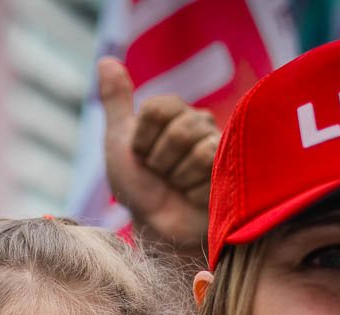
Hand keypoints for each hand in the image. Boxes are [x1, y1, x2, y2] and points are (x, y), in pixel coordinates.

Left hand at [99, 57, 216, 249]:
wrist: (156, 228)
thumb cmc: (138, 188)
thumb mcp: (120, 143)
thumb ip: (116, 102)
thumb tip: (105, 60)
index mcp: (174, 112)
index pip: (157, 108)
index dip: (142, 139)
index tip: (141, 156)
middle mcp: (201, 123)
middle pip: (180, 129)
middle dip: (160, 162)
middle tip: (161, 176)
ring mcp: (221, 146)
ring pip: (198, 149)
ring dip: (178, 178)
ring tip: (178, 187)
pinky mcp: (234, 171)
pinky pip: (213, 170)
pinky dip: (193, 191)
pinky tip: (195, 197)